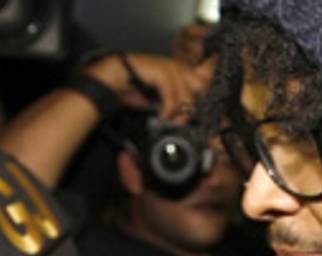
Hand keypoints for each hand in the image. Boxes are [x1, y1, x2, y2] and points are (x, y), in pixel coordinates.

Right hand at [84, 53, 214, 121]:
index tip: (202, 115)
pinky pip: (172, 98)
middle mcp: (180, 67)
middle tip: (182, 121)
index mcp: (181, 70)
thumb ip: (173, 104)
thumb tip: (182, 118)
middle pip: (202, 88)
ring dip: (179, 114)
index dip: (206, 97)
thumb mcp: (159, 98)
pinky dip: (168, 111)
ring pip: (187, 96)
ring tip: (170, 123)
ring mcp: (172, 68)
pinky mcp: (163, 73)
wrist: (115, 76)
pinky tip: (162, 118)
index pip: (204, 82)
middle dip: (195, 106)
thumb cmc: (134, 86)